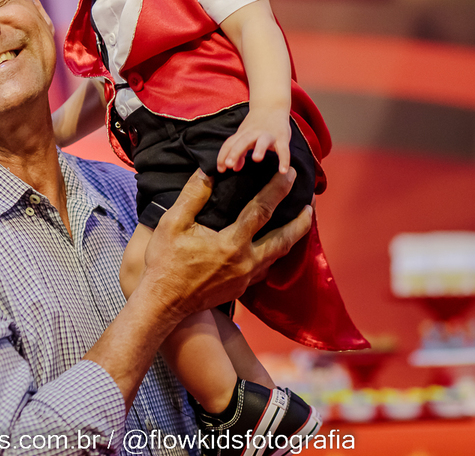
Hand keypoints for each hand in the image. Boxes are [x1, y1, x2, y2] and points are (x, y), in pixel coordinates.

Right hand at [140, 168, 310, 320]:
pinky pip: (265, 269)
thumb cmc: (165, 262)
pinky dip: (274, 254)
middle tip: (312, 204)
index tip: (290, 175)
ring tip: (299, 223)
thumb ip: (193, 195)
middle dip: (301, 221)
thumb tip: (209, 171)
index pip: (262, 210)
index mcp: (231, 243)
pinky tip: (273, 247)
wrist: (163, 303)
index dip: (278, 189)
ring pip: (277, 256)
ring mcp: (245, 279)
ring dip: (291, 238)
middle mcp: (245, 262)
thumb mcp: (172, 223)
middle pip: (284, 239)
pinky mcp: (241, 289)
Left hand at [216, 107, 291, 173]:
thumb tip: (234, 168)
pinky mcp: (282, 137)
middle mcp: (254, 133)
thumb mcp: (246, 136)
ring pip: (263, 141)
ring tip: (256, 159)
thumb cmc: (256, 125)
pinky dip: (284, 159)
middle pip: (242, 141)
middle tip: (229, 164)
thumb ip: (240, 153)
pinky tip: (283, 171)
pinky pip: (284, 149)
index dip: (223, 156)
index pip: (229, 144)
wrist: (272, 105)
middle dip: (235, 152)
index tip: (220, 169)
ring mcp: (268, 135)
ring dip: (259, 149)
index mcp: (243, 134)